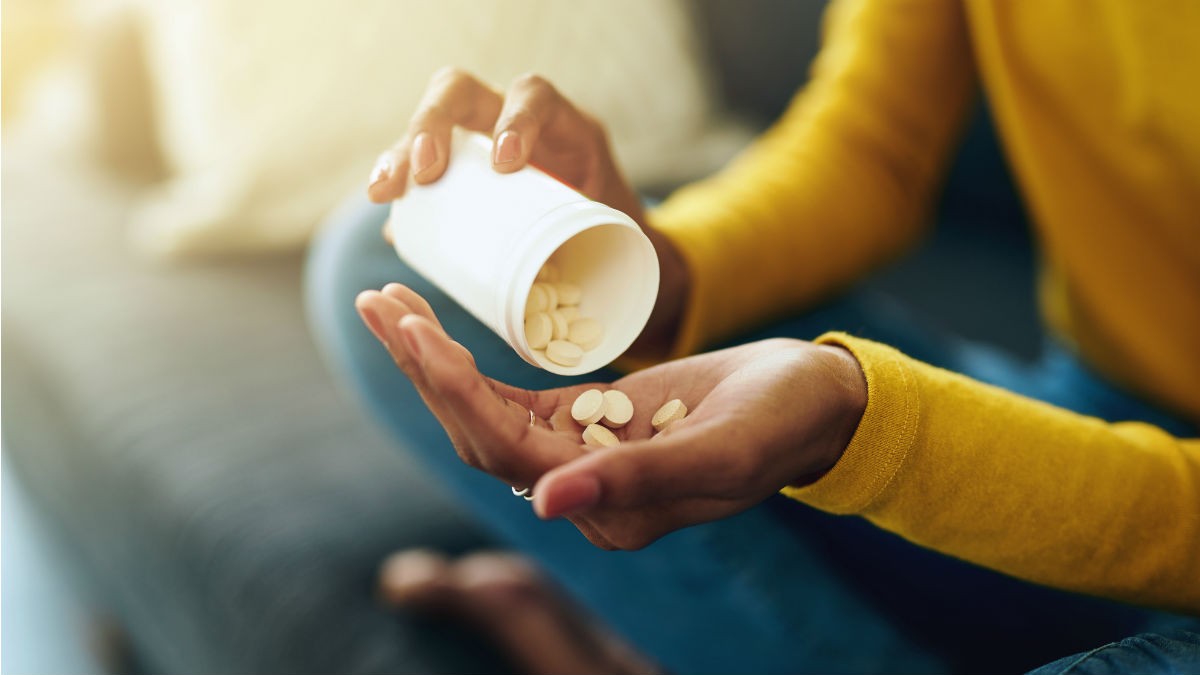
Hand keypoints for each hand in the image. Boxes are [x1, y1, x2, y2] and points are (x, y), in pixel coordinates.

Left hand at [356, 284, 867, 550]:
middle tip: (376, 301)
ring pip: (485, 413)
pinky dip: (470, 363)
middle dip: (423, 368)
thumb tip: (542, 506)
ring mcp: (579, 457)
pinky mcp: (586, 422)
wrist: (814, 403)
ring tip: (388, 303)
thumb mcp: (722, 448)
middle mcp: (582, 492)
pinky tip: (435, 328)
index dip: (453, 391)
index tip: (413, 329)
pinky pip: (511, 396)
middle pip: (477, 432)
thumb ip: (638, 480)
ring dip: (433, 361)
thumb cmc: (782, 422)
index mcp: (611, 511)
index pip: (506, 451)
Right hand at [368, 67, 688, 357]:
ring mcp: (478, 140)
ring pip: (428, 124)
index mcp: (563, 127)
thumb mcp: (619, 238)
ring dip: (400, 153)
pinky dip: (397, 179)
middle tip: (422, 173)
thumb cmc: (619, 243)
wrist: (611, 248)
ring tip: (385, 193)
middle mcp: (513, 120)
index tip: (505, 165)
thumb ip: (607, 260)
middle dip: (433, 124)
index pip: (535, 95)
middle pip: (461, 92)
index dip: (517, 119)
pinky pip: (416, 161)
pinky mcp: (456, 169)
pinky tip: (385, 204)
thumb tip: (573, 306)